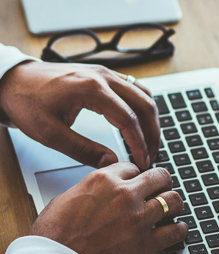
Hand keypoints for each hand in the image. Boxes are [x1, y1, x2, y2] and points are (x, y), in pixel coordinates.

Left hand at [0, 61, 159, 168]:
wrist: (13, 81)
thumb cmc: (27, 102)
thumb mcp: (50, 133)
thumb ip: (83, 149)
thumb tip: (112, 162)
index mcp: (91, 89)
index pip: (129, 119)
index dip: (140, 143)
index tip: (143, 160)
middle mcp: (103, 77)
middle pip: (144, 105)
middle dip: (152, 133)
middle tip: (151, 155)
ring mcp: (105, 73)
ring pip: (143, 94)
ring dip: (151, 119)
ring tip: (151, 141)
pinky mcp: (104, 75)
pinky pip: (134, 88)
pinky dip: (143, 106)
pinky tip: (142, 121)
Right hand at [30, 163, 187, 253]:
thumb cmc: (55, 234)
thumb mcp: (69, 196)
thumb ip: (92, 188)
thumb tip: (101, 189)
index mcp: (104, 180)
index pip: (133, 167)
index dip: (137, 174)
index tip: (139, 180)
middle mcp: (124, 194)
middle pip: (159, 176)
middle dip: (162, 181)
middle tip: (162, 187)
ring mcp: (138, 217)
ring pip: (172, 200)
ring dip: (174, 203)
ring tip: (173, 207)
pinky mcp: (145, 243)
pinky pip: (174, 231)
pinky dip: (180, 230)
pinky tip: (178, 229)